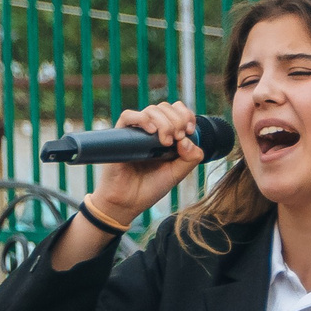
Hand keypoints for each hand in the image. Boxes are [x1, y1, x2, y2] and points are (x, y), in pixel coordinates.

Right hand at [86, 101, 208, 222]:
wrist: (127, 202)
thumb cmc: (150, 187)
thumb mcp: (177, 174)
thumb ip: (190, 158)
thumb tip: (188, 140)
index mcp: (166, 135)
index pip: (176, 111)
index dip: (186, 115)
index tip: (190, 130)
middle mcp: (151, 130)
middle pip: (165, 108)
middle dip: (177, 120)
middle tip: (177, 138)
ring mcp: (136, 132)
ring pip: (151, 110)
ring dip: (164, 122)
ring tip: (166, 142)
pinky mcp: (120, 135)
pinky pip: (128, 116)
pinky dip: (142, 118)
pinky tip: (151, 131)